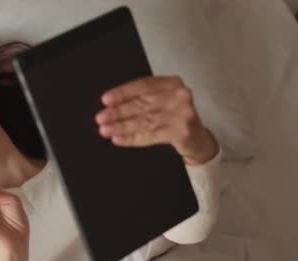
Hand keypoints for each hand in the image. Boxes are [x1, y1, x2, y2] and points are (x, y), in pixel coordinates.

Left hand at [95, 76, 218, 163]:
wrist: (198, 139)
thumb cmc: (175, 117)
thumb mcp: (162, 102)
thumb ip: (142, 100)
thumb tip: (111, 107)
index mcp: (172, 83)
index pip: (143, 86)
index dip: (123, 93)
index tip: (106, 100)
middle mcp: (179, 95)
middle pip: (142, 103)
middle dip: (118, 112)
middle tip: (100, 117)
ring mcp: (183, 114)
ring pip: (145, 120)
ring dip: (121, 126)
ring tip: (105, 130)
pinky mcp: (182, 132)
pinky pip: (151, 135)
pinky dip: (132, 138)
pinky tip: (119, 139)